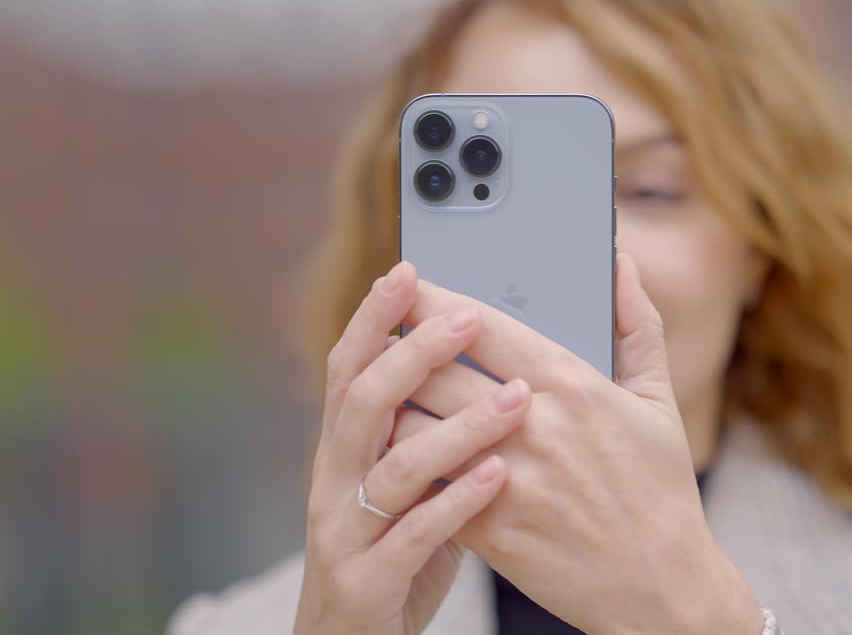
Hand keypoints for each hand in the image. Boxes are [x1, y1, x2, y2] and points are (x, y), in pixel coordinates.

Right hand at [294, 262, 532, 634]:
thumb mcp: (407, 482)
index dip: (374, 318)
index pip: (350, 367)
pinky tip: (498, 477)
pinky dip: (457, 501)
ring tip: (517, 399)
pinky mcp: (367, 580)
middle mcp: (335, 480)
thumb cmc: (398, 550)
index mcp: (345, 449)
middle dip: (414, 353)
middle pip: (364, 401)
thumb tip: (479, 361)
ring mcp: (345, 531)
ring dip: (457, 427)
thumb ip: (431, 424)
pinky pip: (413, 535)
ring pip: (393, 465)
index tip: (409, 271)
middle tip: (469, 318)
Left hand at [392, 254, 760, 633]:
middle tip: (379, 334)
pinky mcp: (489, 528)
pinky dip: (403, 463)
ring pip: (417, 425)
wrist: (662, 588)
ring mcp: (507, 478)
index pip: (485, 326)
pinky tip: (393, 452)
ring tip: (379, 394)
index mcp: (574, 386)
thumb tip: (620, 263)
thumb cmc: (661, 492)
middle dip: (399, 347)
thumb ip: (636, 324)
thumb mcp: (659, 402)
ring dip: (391, 407)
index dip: (435, 301)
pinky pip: (424, 483)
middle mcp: (534, 426)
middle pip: (438, 369)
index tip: (407, 285)